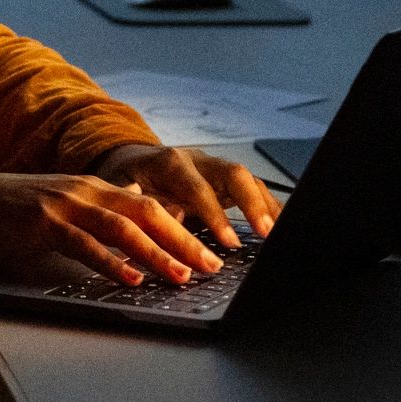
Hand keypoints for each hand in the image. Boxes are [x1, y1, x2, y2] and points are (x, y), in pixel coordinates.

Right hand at [0, 167, 223, 285]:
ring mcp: (65, 204)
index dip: (183, 227)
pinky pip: (84, 244)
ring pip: (122, 227)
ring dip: (157, 253)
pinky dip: (111, 263)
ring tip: (181, 275)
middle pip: (147, 212)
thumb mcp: (63, 204)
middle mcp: (85, 190)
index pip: (150, 205)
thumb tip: (132, 210)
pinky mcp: (42, 222)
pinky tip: (130, 279)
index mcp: (94, 186)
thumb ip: (97, 209)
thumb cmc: (12, 208)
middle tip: (211, 266)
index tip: (209, 250)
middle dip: (183, 240)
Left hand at [87, 143, 282, 251]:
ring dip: (265, 206)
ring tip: (278, 234)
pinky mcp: (224, 181)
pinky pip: (251, 189)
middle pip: (234, 173)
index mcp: (170, 162)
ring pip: (248, 179)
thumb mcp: (121, 190)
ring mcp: (214, 168)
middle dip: (252, 204)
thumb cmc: (125, 179)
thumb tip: (172, 218)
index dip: (216, 215)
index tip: (229, 241)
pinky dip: (266, 206)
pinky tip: (278, 226)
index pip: (199, 187)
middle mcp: (198, 160)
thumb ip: (143, 203)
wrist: (129, 160)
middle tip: (265, 233)